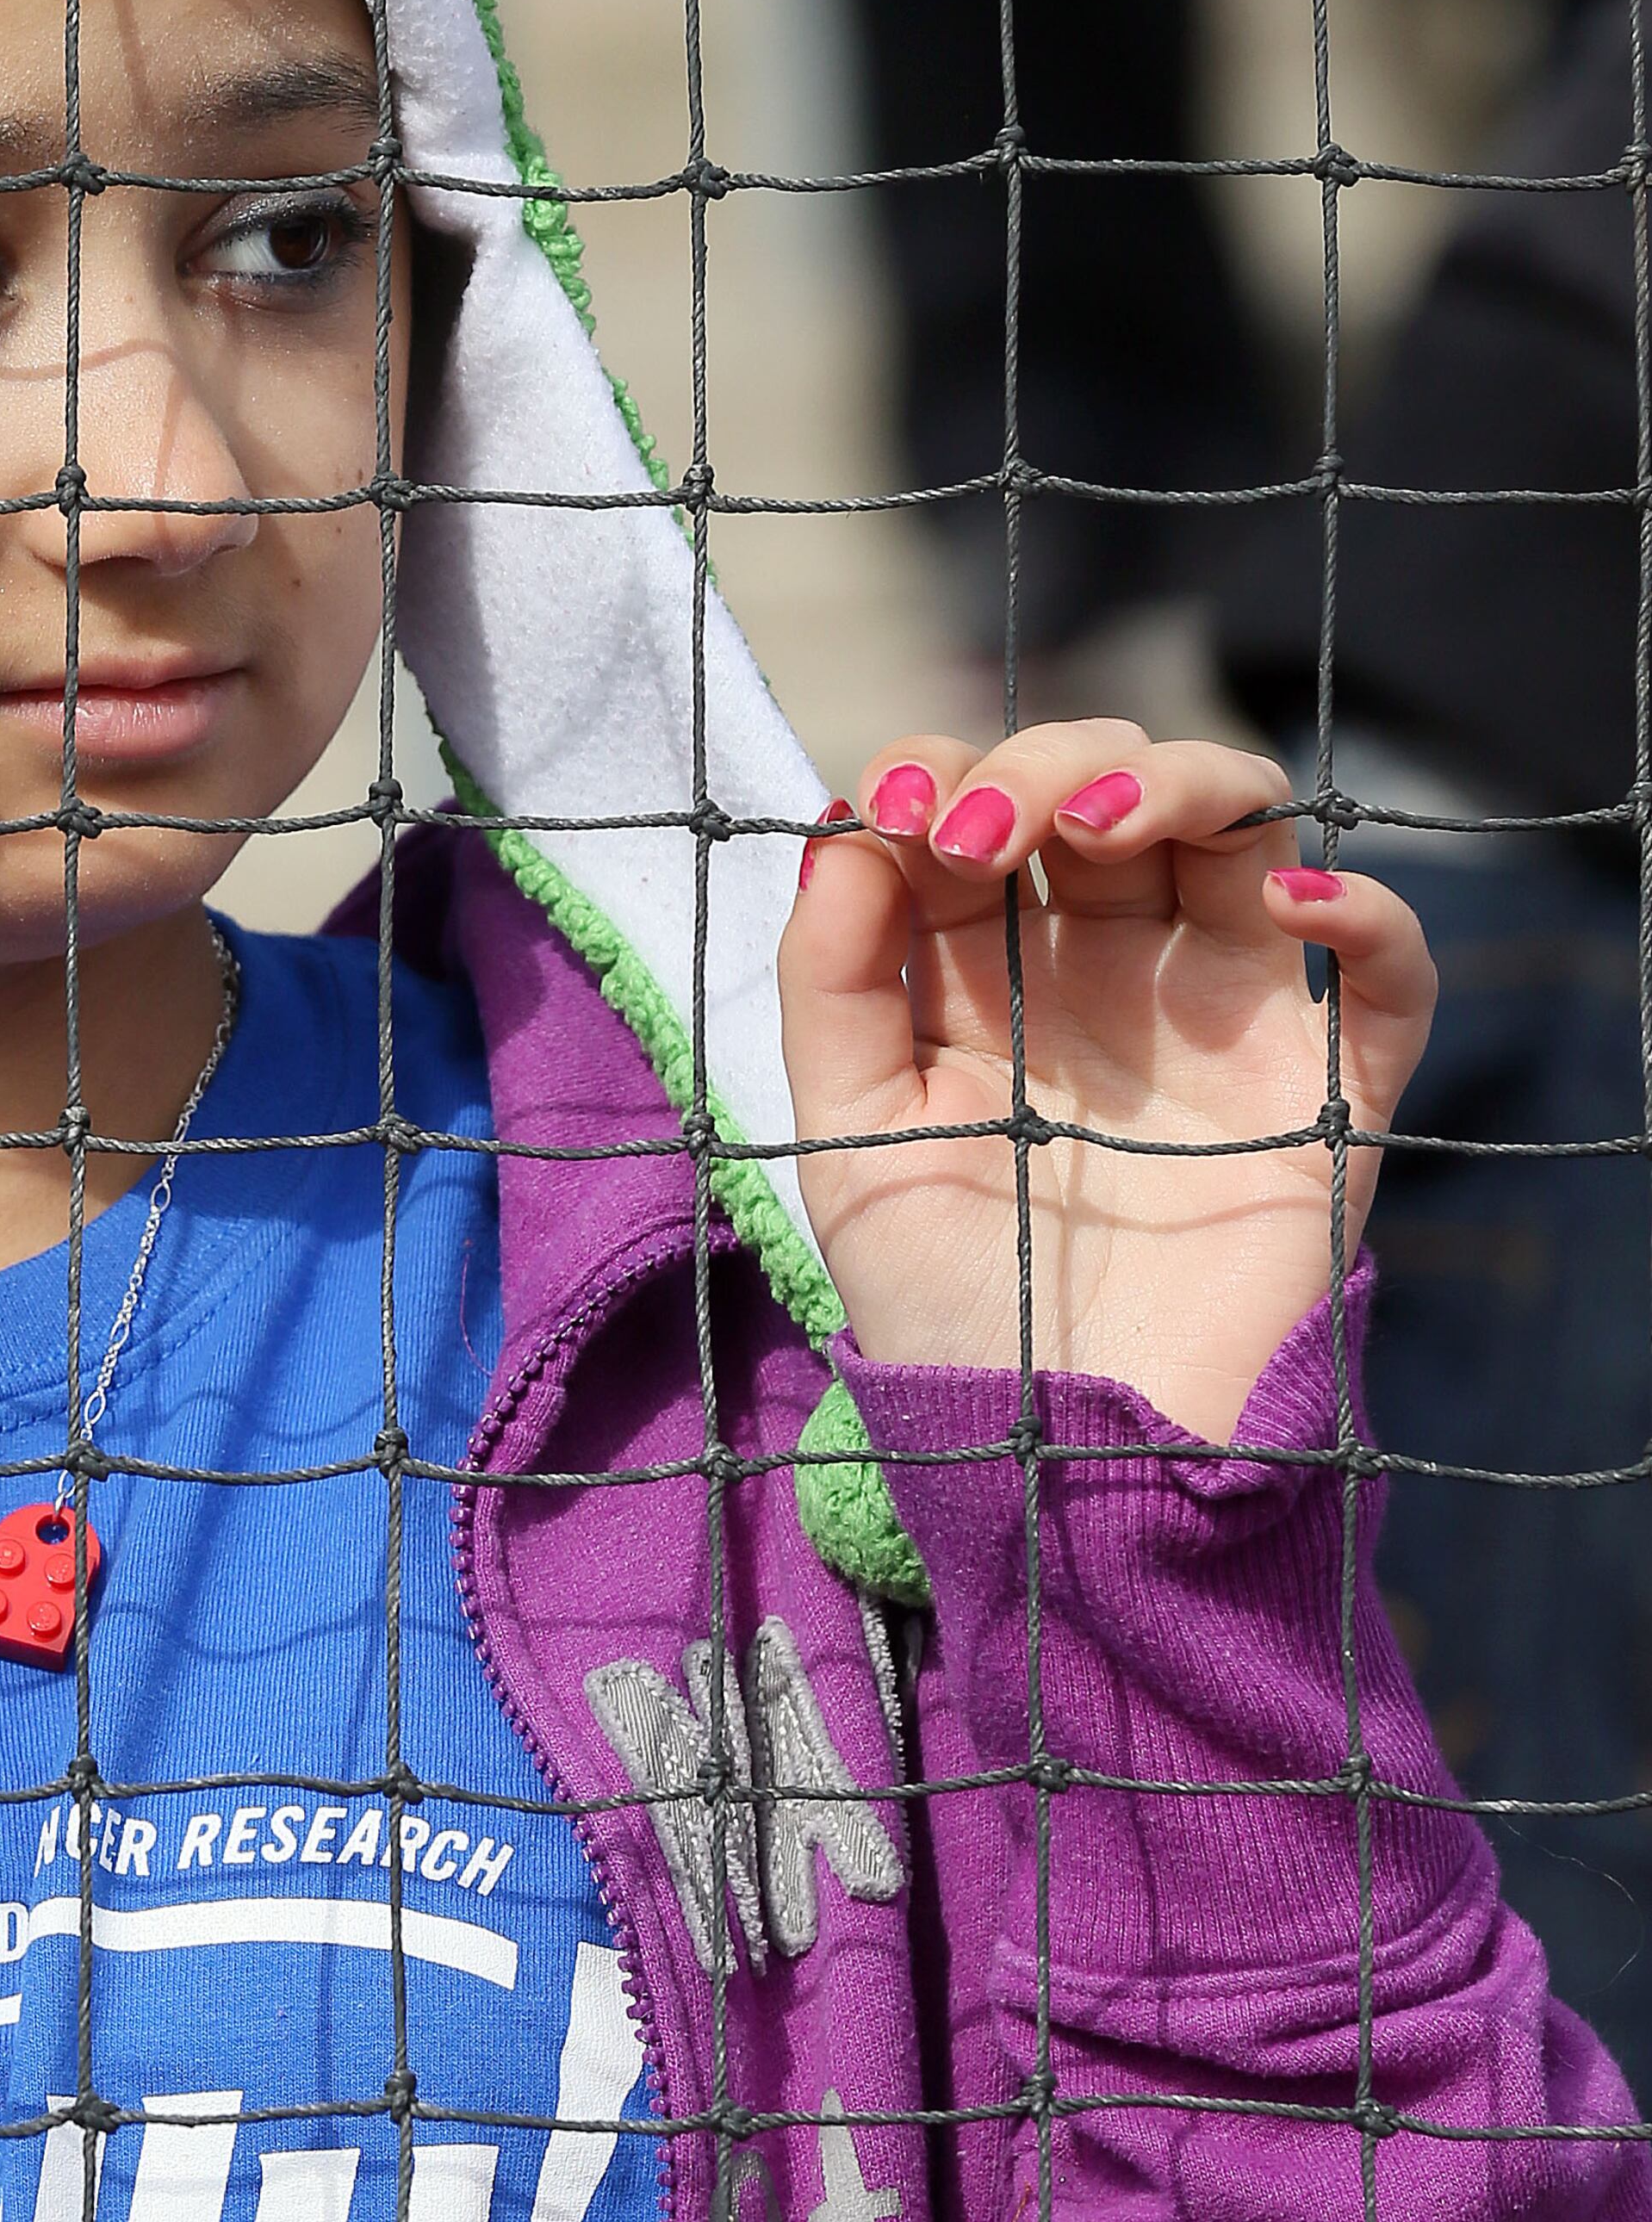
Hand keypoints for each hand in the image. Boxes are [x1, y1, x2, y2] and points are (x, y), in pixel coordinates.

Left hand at [777, 723, 1435, 1444]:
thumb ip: (831, 983)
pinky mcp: (1329, 1087)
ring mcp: (1227, 1017)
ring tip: (1096, 831)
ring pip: (1246, 824)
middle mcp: (1112, 973)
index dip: (944, 772)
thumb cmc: (953, 1307)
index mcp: (991, 973)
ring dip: (1180, 782)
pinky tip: (1290, 900)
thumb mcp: (850, 1140)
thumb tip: (842, 830)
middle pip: (1109, 788)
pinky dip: (1363, 903)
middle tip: (987, 832)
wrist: (1074, 1456)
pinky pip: (1390, 965)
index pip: (983, 807)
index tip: (899, 809)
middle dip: (1046, 765)